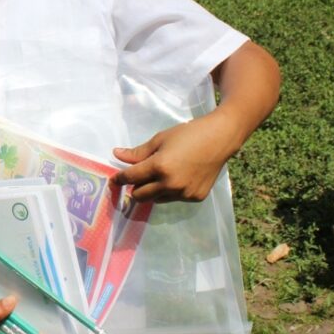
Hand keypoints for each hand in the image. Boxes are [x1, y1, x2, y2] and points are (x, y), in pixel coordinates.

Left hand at [110, 109, 242, 202]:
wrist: (219, 139)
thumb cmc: (188, 134)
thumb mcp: (160, 140)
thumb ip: (138, 152)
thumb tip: (117, 155)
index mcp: (159, 167)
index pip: (131, 178)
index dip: (119, 179)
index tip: (114, 180)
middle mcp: (170, 184)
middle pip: (140, 195)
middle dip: (135, 187)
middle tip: (139, 177)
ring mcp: (184, 194)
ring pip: (156, 199)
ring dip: (153, 190)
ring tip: (161, 174)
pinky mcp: (195, 198)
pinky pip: (173, 199)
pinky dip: (170, 191)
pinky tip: (178, 177)